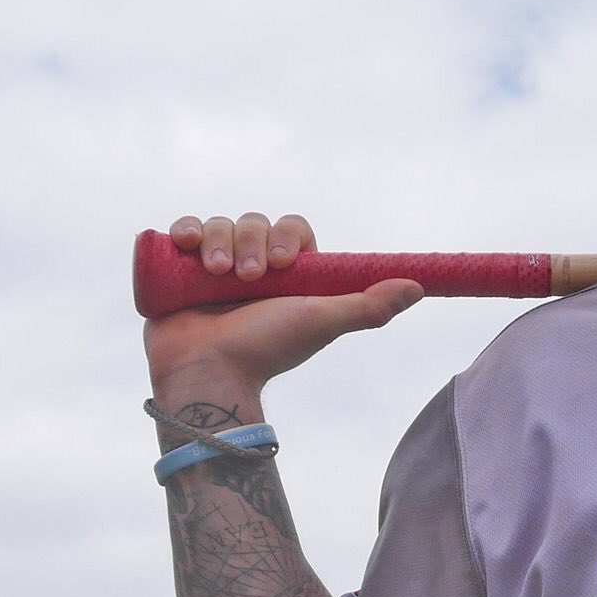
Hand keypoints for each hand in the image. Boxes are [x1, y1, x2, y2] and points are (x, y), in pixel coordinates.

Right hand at [143, 213, 421, 404]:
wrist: (209, 373)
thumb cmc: (269, 349)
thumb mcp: (323, 323)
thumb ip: (369, 306)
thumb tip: (417, 287)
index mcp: (288, 274)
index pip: (293, 229)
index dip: (289, 237)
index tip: (286, 262)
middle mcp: (252, 267)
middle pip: (254, 223)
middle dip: (251, 242)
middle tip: (249, 278)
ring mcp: (213, 267)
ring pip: (219, 224)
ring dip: (218, 241)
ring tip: (216, 274)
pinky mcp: (179, 270)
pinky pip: (184, 231)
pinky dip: (185, 231)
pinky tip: (187, 243)